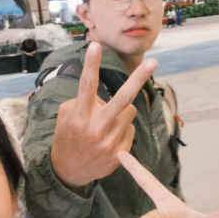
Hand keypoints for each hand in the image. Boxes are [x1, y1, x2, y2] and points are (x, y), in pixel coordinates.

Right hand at [50, 43, 156, 188]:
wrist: (69, 172)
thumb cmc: (67, 138)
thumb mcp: (65, 117)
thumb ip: (82, 102)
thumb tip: (104, 98)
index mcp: (79, 116)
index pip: (86, 85)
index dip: (92, 64)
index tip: (95, 45)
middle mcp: (96, 128)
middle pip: (123, 98)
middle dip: (138, 78)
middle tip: (153, 62)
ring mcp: (110, 142)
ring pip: (130, 112)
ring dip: (122, 111)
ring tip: (108, 122)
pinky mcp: (120, 152)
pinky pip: (130, 129)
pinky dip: (122, 129)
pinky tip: (108, 138)